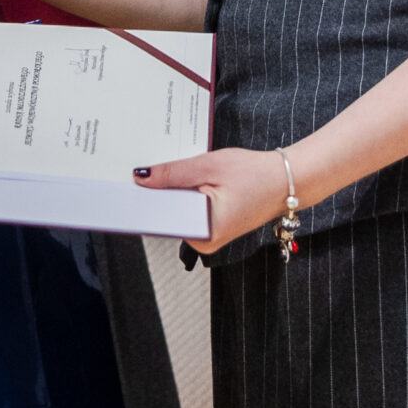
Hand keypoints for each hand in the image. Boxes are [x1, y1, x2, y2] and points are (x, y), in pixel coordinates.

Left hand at [135, 148, 294, 256]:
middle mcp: (203, 241)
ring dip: (168, 192)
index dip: (140, 202)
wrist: (288, 181)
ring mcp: (207, 235)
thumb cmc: (255, 175)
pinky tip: (181, 178)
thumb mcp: (208, 167)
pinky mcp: (211, 226)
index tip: (119, 191)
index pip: (160, 219)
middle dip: (154, 194)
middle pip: (166, 215)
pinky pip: (187, 209)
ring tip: (161, 171)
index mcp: (203, 234)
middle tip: (136, 172)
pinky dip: (182, 193)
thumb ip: (173, 174)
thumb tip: (140, 178)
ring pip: (176, 211)